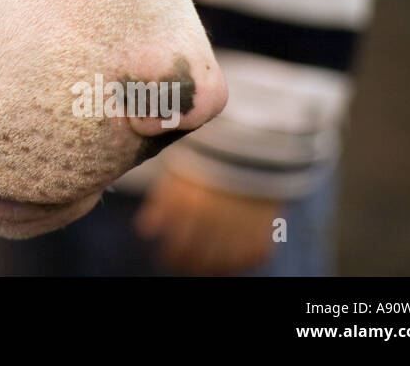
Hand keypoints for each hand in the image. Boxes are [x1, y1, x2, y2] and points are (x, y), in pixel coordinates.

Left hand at [133, 171, 282, 274]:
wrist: (250, 142)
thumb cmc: (208, 157)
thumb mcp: (179, 172)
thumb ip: (161, 202)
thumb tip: (145, 230)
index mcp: (189, 204)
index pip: (175, 246)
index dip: (168, 256)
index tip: (165, 258)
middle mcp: (213, 219)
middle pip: (196, 259)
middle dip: (186, 264)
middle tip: (182, 264)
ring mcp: (240, 226)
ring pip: (222, 263)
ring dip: (211, 267)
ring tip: (204, 266)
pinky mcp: (265, 227)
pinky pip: (251, 257)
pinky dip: (240, 262)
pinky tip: (231, 260)